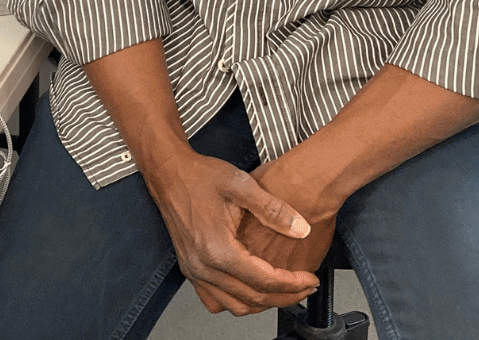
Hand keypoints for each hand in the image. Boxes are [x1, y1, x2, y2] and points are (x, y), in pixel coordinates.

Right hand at [141, 149, 320, 315]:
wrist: (169, 172)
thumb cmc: (199, 176)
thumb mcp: (242, 185)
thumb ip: (274, 210)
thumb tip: (301, 229)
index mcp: (218, 249)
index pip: (264, 280)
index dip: (293, 283)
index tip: (309, 279)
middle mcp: (203, 266)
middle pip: (252, 299)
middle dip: (285, 296)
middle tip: (304, 286)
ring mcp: (194, 270)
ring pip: (234, 306)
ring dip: (262, 303)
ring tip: (283, 290)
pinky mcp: (190, 269)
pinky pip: (215, 300)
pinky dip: (238, 300)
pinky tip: (251, 287)